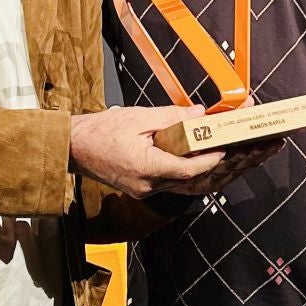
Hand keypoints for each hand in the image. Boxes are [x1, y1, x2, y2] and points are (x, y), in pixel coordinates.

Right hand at [70, 106, 224, 197]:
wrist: (75, 147)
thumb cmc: (100, 132)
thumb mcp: (138, 116)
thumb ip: (171, 117)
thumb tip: (198, 114)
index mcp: (145, 167)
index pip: (187, 170)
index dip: (209, 160)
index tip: (224, 149)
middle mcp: (146, 185)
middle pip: (189, 180)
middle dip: (212, 166)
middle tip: (230, 151)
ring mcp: (144, 190)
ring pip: (182, 185)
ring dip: (201, 172)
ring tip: (218, 156)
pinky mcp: (142, 189)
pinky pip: (171, 184)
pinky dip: (186, 174)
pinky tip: (197, 162)